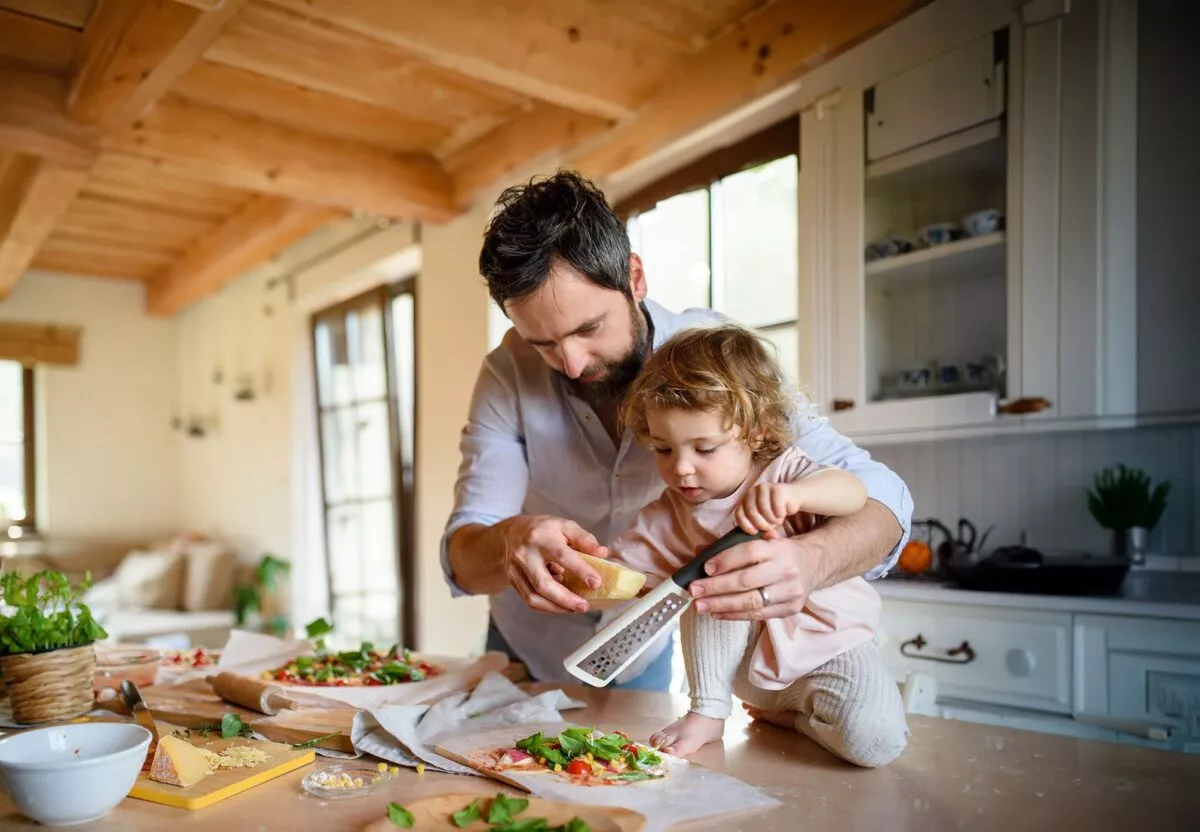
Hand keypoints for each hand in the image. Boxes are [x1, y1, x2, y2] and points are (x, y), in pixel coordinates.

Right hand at [498, 515, 608, 613]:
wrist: (510, 533)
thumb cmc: (542, 530)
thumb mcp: (564, 526)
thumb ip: (584, 539)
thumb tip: (602, 553)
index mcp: (540, 538)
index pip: (561, 556)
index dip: (580, 570)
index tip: (596, 582)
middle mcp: (525, 555)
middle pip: (543, 583)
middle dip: (565, 599)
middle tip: (584, 606)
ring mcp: (516, 570)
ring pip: (533, 597)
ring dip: (556, 608)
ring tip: (574, 608)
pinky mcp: (513, 582)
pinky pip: (529, 600)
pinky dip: (546, 607)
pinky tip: (560, 605)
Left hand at [687, 535, 812, 620]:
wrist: (813, 564)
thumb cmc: (778, 551)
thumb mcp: (761, 540)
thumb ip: (732, 544)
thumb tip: (700, 551)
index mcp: (777, 548)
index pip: (749, 553)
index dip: (725, 561)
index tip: (705, 568)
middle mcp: (786, 570)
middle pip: (746, 581)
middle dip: (716, 587)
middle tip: (694, 590)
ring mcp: (790, 592)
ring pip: (751, 602)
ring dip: (722, 605)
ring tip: (701, 606)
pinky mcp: (789, 609)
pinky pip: (758, 615)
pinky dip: (734, 615)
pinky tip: (717, 613)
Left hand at [733, 483, 798, 538]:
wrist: (792, 499)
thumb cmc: (774, 513)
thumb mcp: (765, 523)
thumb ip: (761, 531)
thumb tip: (763, 538)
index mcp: (744, 500)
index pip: (739, 514)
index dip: (746, 526)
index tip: (755, 532)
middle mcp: (751, 492)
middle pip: (751, 512)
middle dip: (762, 524)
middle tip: (770, 528)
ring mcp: (763, 488)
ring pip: (764, 509)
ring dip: (772, 519)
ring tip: (777, 520)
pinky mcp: (776, 488)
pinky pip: (776, 505)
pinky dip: (780, 514)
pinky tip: (782, 514)